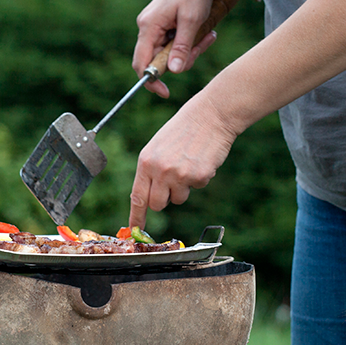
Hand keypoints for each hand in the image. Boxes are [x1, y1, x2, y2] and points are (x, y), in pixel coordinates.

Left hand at [129, 93, 237, 228]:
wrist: (210, 116)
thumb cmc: (182, 130)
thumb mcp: (157, 147)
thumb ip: (150, 171)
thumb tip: (147, 197)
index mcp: (146, 162)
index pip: (137, 196)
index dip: (136, 216)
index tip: (135, 228)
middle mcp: (160, 171)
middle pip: (157, 205)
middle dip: (164, 200)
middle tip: (172, 184)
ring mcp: (179, 175)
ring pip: (178, 199)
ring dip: (183, 188)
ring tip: (188, 164)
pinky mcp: (198, 178)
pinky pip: (196, 188)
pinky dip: (199, 178)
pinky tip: (200, 160)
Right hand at [132, 0, 219, 98]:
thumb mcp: (192, 21)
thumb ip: (182, 47)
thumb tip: (174, 71)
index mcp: (149, 26)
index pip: (141, 63)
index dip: (151, 82)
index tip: (166, 93)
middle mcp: (148, 27)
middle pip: (158, 60)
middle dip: (181, 61)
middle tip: (201, 48)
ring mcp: (156, 26)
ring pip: (170, 53)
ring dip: (190, 51)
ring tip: (208, 36)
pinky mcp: (166, 25)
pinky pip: (176, 43)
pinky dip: (191, 43)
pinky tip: (206, 33)